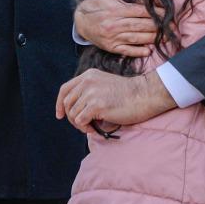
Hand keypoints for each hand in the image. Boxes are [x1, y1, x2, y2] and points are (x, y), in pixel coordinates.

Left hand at [56, 69, 173, 132]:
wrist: (144, 95)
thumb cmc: (127, 94)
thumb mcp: (104, 84)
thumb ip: (89, 91)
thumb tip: (74, 110)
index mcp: (88, 75)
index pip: (65, 89)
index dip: (60, 103)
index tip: (60, 115)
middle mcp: (87, 81)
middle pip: (67, 103)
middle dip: (72, 118)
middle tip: (83, 125)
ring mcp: (91, 92)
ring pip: (73, 114)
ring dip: (80, 124)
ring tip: (92, 126)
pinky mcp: (96, 105)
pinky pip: (80, 121)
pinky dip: (85, 128)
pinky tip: (94, 128)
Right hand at [75, 0, 158, 56]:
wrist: (81, 21)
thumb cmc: (97, 3)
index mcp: (117, 9)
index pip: (140, 11)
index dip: (155, 12)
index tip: (166, 13)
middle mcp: (115, 24)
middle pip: (141, 25)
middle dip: (158, 26)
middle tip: (172, 27)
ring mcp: (113, 37)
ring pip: (136, 38)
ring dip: (152, 38)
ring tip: (165, 38)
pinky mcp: (111, 46)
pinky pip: (126, 50)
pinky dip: (138, 51)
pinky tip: (148, 50)